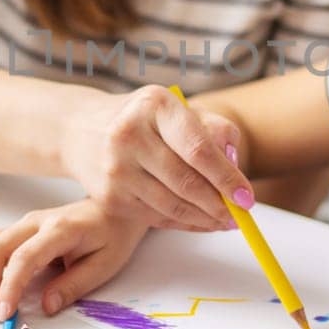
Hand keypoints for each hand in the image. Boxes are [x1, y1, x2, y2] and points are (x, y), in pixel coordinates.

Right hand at [0, 198, 156, 321]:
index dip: (9, 287)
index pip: (23, 258)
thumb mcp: (104, 265)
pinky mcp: (19, 228)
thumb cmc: (113, 235)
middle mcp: (35, 221)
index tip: (5, 312)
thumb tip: (47, 306)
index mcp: (60, 229)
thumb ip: (74, 286)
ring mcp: (24, 222)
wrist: (114, 207)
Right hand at [60, 85, 250, 231]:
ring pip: (172, 205)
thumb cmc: (143, 119)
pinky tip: (201, 222)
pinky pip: (156, 217)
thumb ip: (213, 129)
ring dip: (205, 219)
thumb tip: (235, 165)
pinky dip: (183, 223)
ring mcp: (115, 169)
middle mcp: (129, 134)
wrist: (81, 130)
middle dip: (220, 205)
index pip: (198, 148)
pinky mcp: (108, 197)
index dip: (227, 177)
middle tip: (242, 216)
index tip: (247, 198)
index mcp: (154, 105)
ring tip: (226, 221)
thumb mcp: (177, 109)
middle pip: (186, 182)